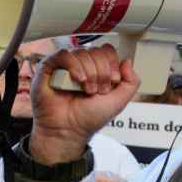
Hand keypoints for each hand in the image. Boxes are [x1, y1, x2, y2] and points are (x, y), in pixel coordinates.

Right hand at [29, 44, 141, 164]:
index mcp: (97, 69)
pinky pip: (64, 55)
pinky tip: (78, 80)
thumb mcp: (119, 101)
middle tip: (97, 90)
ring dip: (89, 73)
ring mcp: (65, 66)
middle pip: (97, 51)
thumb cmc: (89, 118)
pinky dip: (74, 66)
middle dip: (102, 72)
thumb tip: (127, 61)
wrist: (70, 130)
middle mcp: (81, 65)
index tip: (112, 81)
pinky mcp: (49, 68)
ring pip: (82, 53)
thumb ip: (131, 82)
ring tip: (86, 90)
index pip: (107, 51)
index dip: (112, 64)